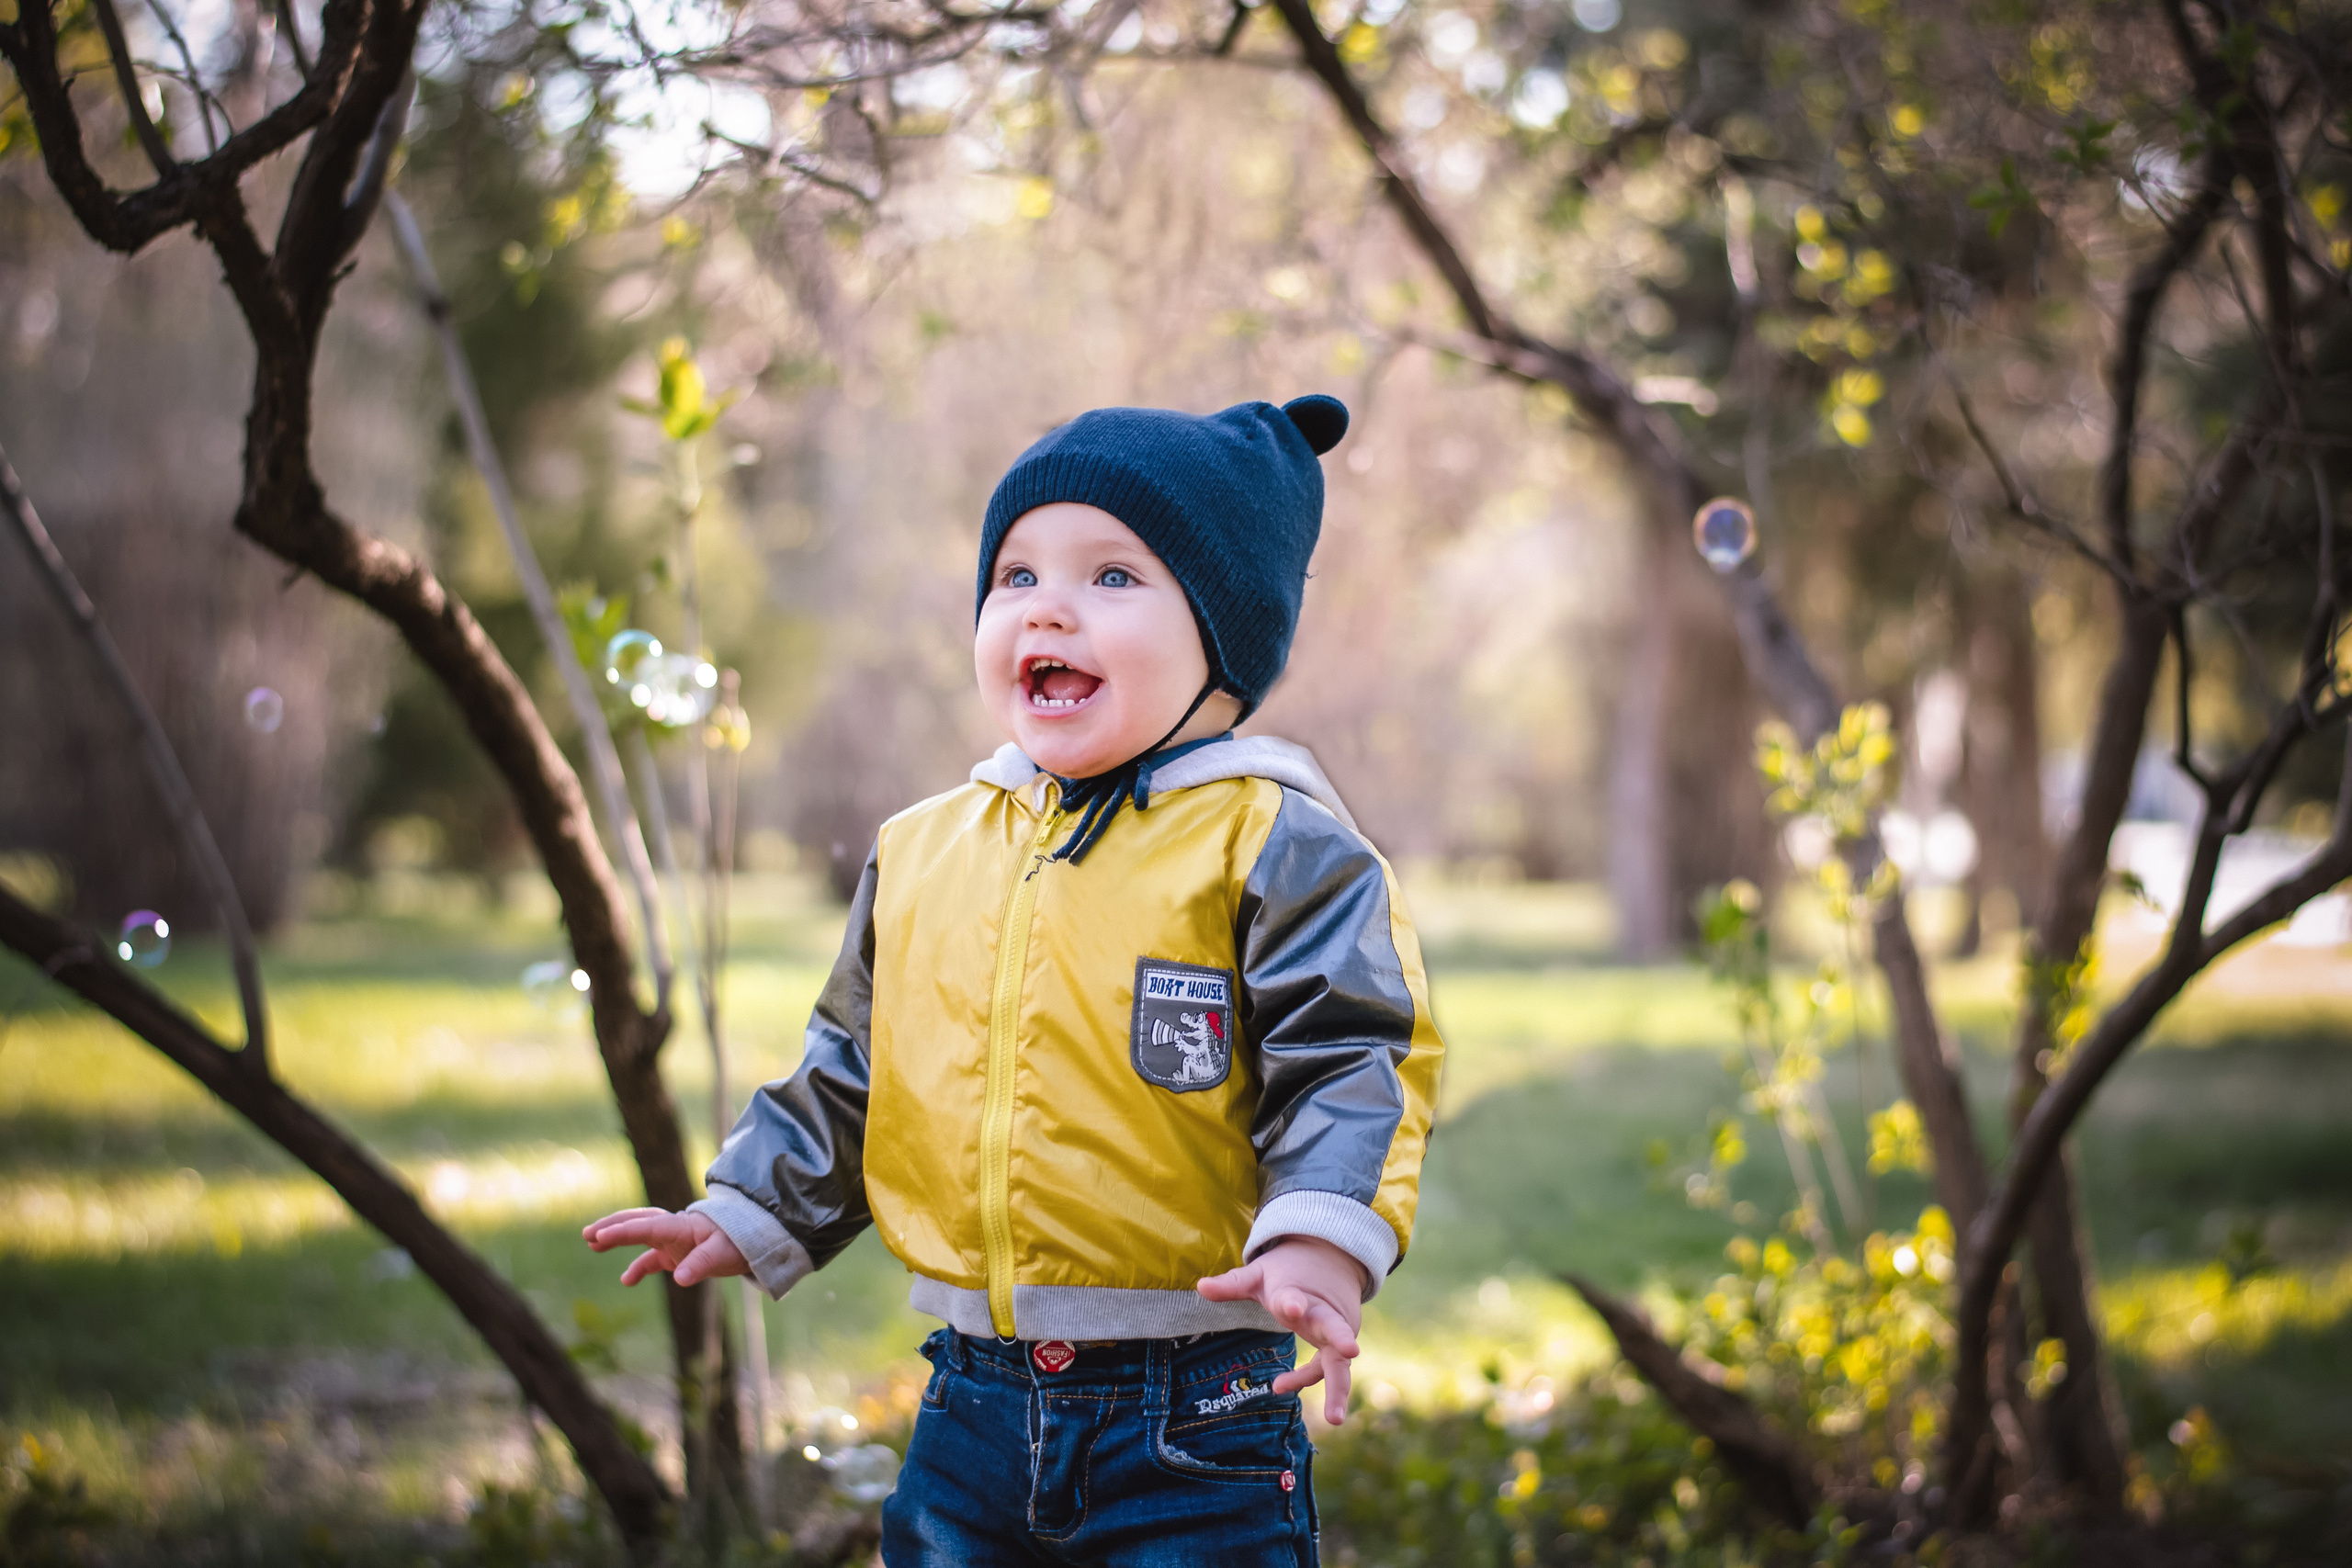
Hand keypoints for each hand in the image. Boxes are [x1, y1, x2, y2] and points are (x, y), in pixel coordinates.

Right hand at [582, 1207, 748, 1287]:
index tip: (600, 1237)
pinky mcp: (675, 1253)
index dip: (623, 1231)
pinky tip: (626, 1281)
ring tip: (592, 1244)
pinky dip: (637, 1267)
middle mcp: (673, 1229)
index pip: (647, 1227)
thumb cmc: (738, 1242)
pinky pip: (650, 1258)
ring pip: (639, 1234)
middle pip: (637, 1222)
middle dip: (612, 1226)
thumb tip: (679, 1279)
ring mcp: (672, 1241)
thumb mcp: (722, 1254)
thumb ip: (700, 1265)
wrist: (752, 1240)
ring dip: (617, 1237)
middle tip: (588, 1235)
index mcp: (681, 1226)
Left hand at [1196, 1237, 1366, 1424]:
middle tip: (1350, 1350)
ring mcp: (1335, 1330)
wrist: (1329, 1260)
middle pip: (1335, 1327)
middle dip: (1341, 1340)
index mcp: (1299, 1292)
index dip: (1292, 1303)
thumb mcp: (1259, 1275)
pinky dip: (1306, 1379)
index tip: (1293, 1308)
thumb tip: (1200, 1286)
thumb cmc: (1288, 1271)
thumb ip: (1233, 1284)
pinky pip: (1326, 1368)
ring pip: (1339, 1360)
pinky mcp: (1337, 1345)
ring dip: (1338, 1389)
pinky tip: (1278, 1387)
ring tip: (1335, 1419)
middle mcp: (1323, 1312)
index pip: (1294, 1298)